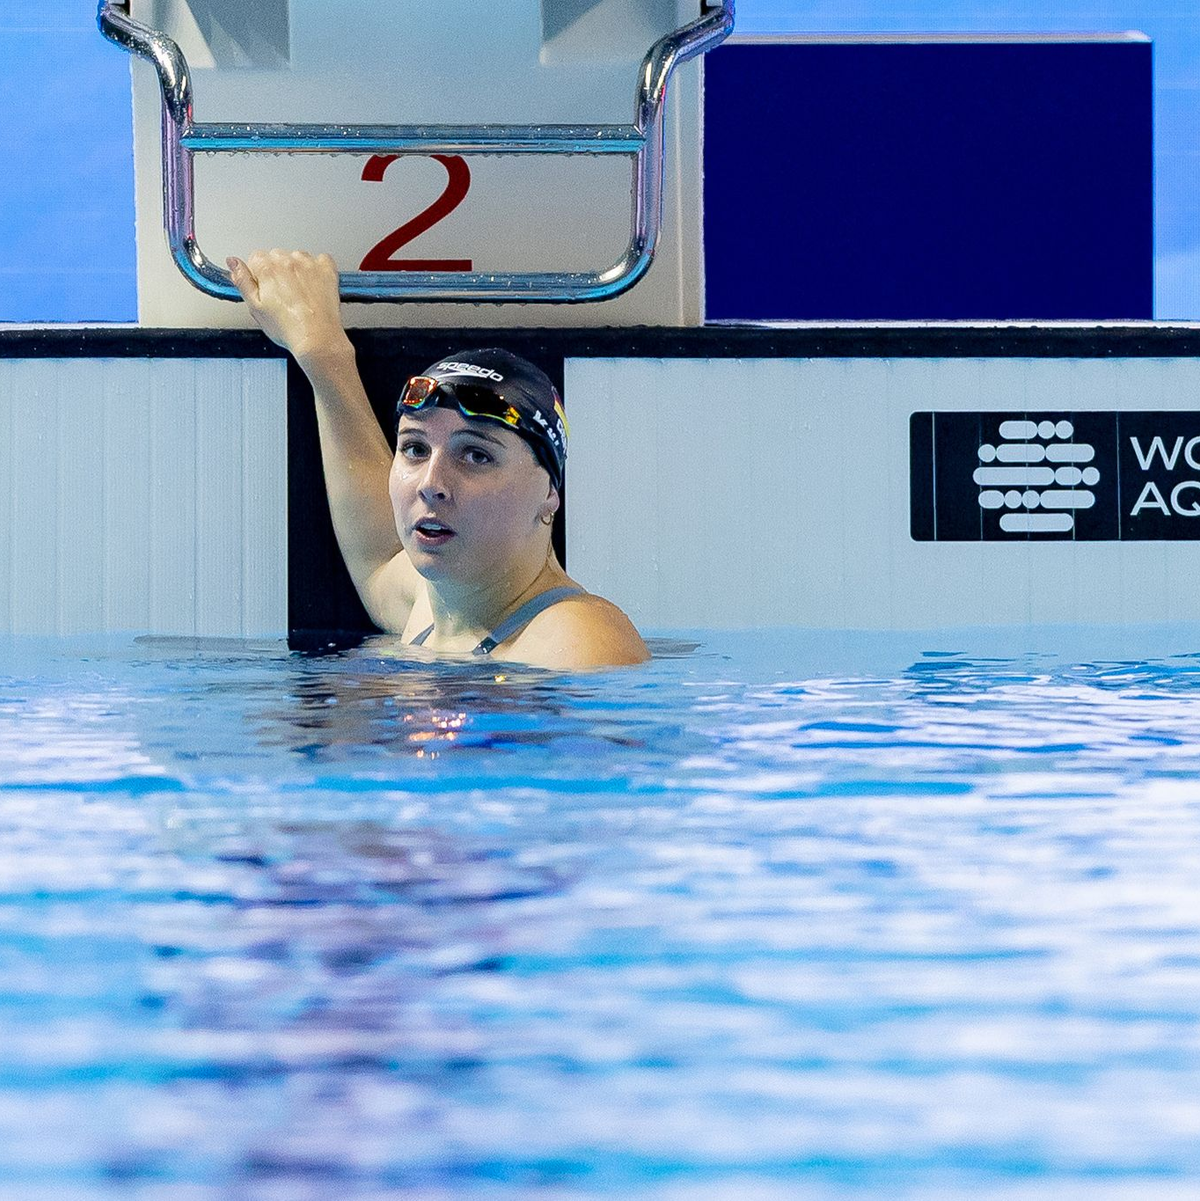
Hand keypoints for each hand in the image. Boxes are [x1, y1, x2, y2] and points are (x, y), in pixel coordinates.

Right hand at [227, 250, 349, 365]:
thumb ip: (242, 280)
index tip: (266, 290)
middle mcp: (288, 260)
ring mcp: (309, 264)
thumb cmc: (288, 328)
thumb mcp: (255, 307)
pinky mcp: (326, 270)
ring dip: (297, 270)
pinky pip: (321, 259)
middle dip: (277, 272)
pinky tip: (314, 286)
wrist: (317, 338)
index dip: (259, 277)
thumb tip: (233, 262)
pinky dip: (317, 269)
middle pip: (276, 257)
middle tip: (284, 297)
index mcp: (267, 268)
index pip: (255, 259)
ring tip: (300, 295)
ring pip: (297, 258)